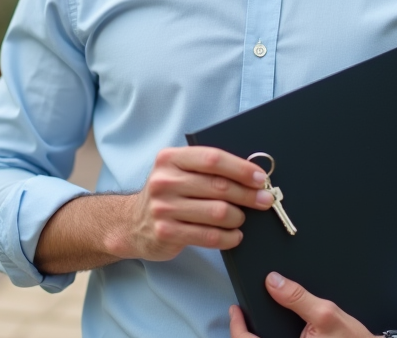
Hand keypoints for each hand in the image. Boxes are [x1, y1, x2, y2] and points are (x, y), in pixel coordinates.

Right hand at [114, 146, 272, 261]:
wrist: (131, 223)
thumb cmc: (168, 194)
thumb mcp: (179, 172)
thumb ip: (207, 170)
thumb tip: (252, 176)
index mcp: (170, 158)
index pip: (212, 159)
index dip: (241, 168)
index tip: (261, 178)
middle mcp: (164, 181)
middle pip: (218, 186)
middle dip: (248, 194)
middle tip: (265, 200)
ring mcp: (163, 208)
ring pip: (217, 212)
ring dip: (238, 217)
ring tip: (240, 219)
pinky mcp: (166, 232)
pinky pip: (208, 236)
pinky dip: (228, 237)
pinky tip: (234, 236)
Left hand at [228, 272, 375, 337]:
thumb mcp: (326, 314)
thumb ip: (298, 298)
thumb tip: (273, 281)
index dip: (238, 327)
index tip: (236, 311)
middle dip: (245, 333)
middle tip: (240, 316)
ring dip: (258, 336)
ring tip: (254, 323)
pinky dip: (272, 336)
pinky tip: (275, 329)